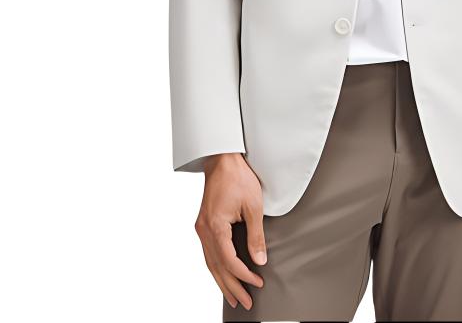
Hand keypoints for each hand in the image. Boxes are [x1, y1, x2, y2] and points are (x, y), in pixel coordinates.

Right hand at [194, 153, 266, 310]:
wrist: (222, 159)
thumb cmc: (238, 178)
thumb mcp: (253, 205)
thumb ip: (256, 235)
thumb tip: (260, 259)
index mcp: (215, 226)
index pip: (229, 260)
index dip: (244, 275)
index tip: (258, 282)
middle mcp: (204, 230)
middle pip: (217, 267)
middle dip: (232, 287)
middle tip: (245, 303)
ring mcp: (201, 228)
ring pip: (210, 263)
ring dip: (222, 281)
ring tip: (234, 298)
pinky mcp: (203, 224)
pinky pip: (208, 253)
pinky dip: (216, 267)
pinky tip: (223, 276)